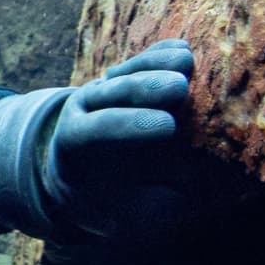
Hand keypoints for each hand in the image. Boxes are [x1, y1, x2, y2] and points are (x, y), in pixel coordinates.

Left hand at [43, 41, 195, 234]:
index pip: (95, 130)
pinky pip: (138, 62)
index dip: (129, 126)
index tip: (168, 127)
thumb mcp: (125, 215)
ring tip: (187, 61)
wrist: (90, 180)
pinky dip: (159, 55)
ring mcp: (101, 90)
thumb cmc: (113, 204)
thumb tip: (189, 183)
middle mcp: (84, 111)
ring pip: (125, 73)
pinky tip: (183, 49)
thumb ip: (151, 200)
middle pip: (110, 93)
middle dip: (144, 88)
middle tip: (180, 88)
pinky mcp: (122, 77)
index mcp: (75, 147)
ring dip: (155, 65)